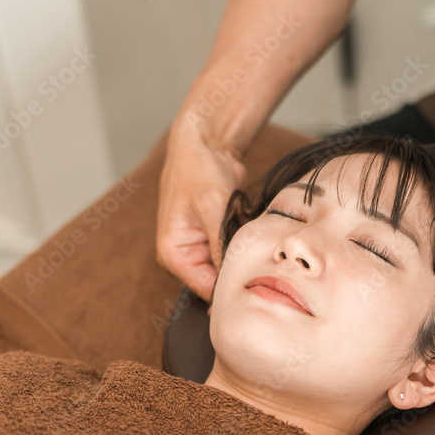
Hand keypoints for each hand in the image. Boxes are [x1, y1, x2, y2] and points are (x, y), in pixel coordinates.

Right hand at [156, 129, 247, 303]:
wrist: (206, 144)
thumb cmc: (198, 171)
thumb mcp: (212, 210)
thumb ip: (221, 247)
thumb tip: (231, 281)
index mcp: (174, 254)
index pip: (205, 288)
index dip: (229, 290)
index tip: (254, 285)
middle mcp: (187, 254)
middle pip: (219, 278)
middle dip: (239, 267)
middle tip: (259, 257)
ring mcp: (203, 245)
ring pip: (231, 264)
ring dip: (244, 251)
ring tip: (249, 230)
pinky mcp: (218, 234)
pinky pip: (237, 248)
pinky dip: (246, 238)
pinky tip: (248, 221)